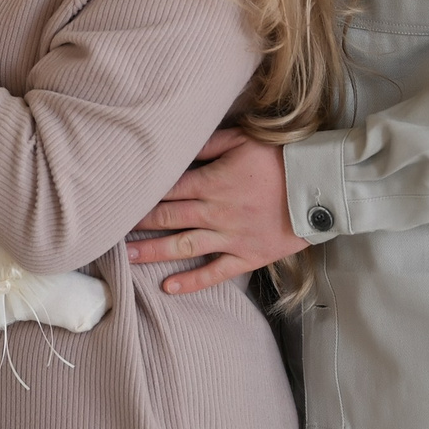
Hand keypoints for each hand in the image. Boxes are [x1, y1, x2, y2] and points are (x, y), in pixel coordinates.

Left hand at [125, 128, 307, 293]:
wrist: (321, 188)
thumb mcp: (243, 140)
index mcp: (213, 182)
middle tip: (108, 231)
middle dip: (138, 224)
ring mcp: (232, 237)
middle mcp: (217, 212)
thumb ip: (207, 146)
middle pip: (168, 218)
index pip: (167, 190)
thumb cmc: (282, 158)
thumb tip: (177, 147)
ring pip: (184, 246)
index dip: (141, 195)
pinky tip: (169, 288)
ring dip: (154, 252)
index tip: (118, 200)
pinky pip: (216, 272)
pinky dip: (193, 281)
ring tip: (128, 257)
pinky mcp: (248, 256)